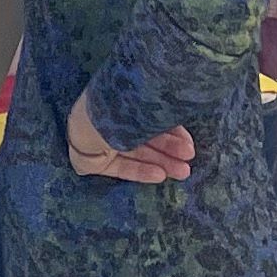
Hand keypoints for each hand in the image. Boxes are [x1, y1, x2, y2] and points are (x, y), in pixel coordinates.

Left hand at [67, 94, 195, 183]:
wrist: (86, 126)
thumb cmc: (116, 109)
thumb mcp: (143, 109)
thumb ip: (158, 111)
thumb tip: (185, 105)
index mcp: (120, 101)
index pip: (149, 118)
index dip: (170, 128)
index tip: (188, 138)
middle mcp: (110, 120)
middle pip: (145, 138)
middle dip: (169, 148)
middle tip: (190, 155)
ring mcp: (102, 141)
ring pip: (137, 153)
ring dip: (161, 162)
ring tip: (184, 171)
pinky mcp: (96, 163)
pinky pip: (123, 167)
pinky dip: (142, 172)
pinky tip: (161, 175)